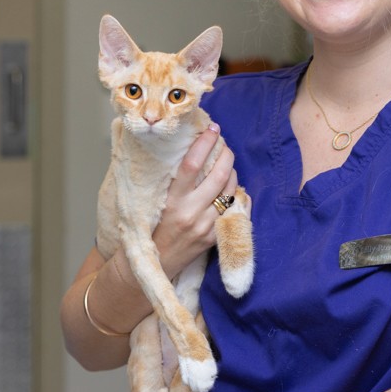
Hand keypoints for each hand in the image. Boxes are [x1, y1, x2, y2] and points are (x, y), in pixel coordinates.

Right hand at [151, 124, 237, 278]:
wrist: (155, 262)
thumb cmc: (152, 227)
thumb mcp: (156, 201)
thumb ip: (173, 181)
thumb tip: (192, 152)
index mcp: (172, 200)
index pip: (191, 164)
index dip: (204, 143)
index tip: (211, 129)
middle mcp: (190, 212)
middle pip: (218, 175)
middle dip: (226, 155)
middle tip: (224, 145)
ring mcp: (205, 226)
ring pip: (230, 191)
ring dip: (232, 173)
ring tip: (227, 165)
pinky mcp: (214, 237)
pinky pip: (235, 211)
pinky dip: (237, 196)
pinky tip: (234, 189)